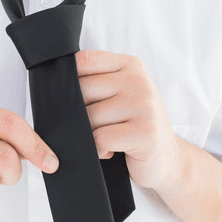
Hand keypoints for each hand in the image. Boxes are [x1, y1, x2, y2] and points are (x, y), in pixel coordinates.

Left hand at [75, 49, 181, 191]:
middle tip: (94, 127)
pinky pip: (100, 139)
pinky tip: (111, 151)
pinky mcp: (145, 132)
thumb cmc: (136, 128)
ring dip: (89, 136)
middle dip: (79, 115)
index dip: (68, 81)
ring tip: (106, 139)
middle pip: (82, 90)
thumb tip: (53, 85)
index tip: (73, 100)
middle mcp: (139, 81)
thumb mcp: (121, 96)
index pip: (84, 60)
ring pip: (89, 117)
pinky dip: (99, 151)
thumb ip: (97, 82)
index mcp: (130, 66)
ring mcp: (144, 106)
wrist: (168, 160)